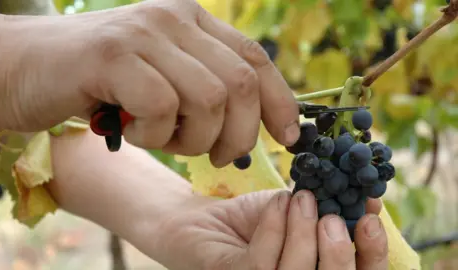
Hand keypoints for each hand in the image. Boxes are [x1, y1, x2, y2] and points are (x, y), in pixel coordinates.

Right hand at [0, 0, 298, 166]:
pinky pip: (162, 106)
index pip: (256, 60)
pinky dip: (155, 134)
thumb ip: (204, 89)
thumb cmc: (97, 83)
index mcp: (192, 21)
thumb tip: (252, 124)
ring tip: (164, 140)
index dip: (281, 103)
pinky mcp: (113, 54)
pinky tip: (132, 132)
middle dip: (239, 135)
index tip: (289, 139)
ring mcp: (144, 33)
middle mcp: (174, 19)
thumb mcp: (161, 80)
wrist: (22, 67)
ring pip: (210, 99)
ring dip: (193, 139)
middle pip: (242, 84)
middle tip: (216, 156)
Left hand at [154, 189, 387, 269]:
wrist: (203, 220)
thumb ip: (330, 209)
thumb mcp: (298, 212)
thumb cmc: (255, 219)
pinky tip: (276, 203)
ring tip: (300, 199)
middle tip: (332, 217)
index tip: (370, 220)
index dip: (372, 256)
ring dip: (302, 233)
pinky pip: (261, 264)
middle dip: (338, 254)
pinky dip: (274, 228)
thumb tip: (370, 198)